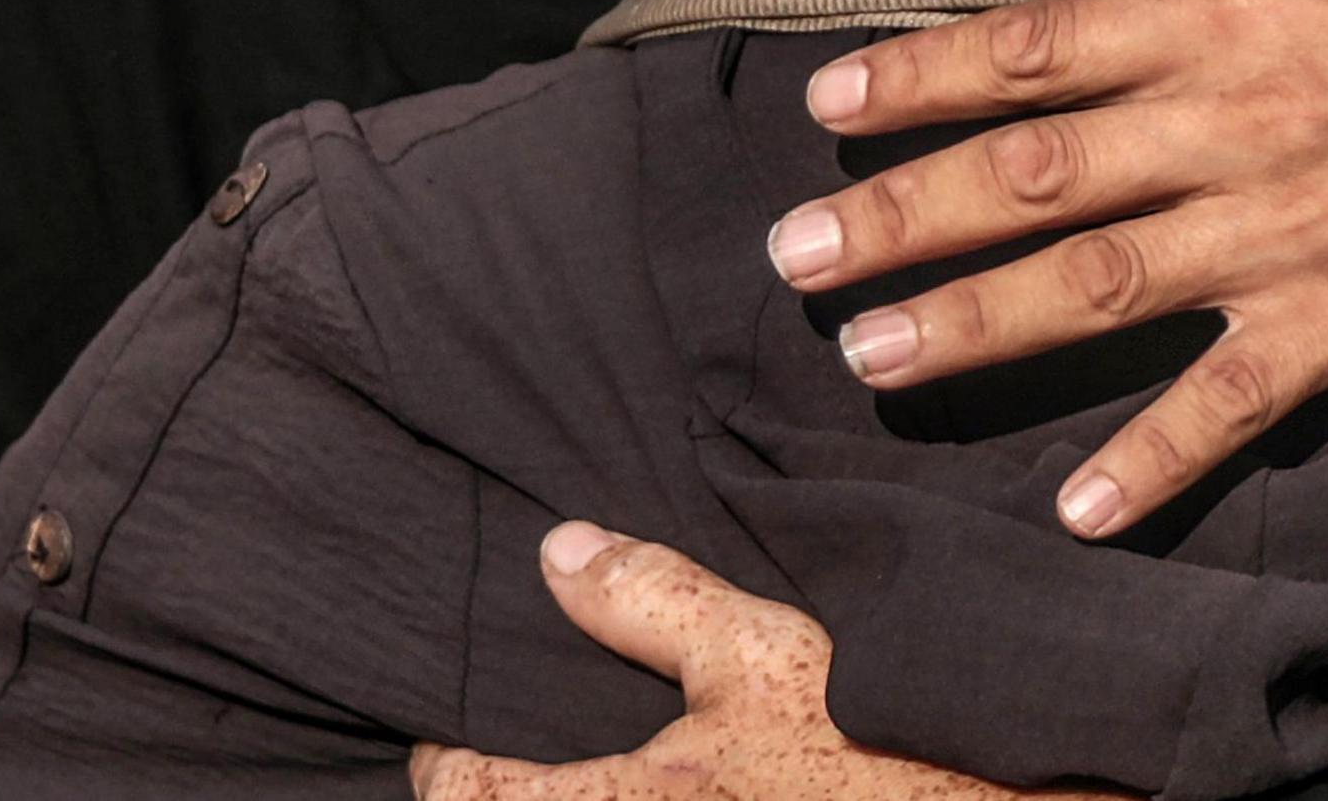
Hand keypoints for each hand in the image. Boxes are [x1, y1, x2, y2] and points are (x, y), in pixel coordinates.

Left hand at [405, 524, 1077, 799]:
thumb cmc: (884, 743)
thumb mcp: (767, 648)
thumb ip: (654, 599)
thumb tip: (556, 552)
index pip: (476, 797)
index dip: (445, 765)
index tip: (443, 739)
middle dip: (507, 797)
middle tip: (499, 765)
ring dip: (575, 798)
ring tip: (587, 773)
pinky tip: (682, 786)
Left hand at [760, 0, 1327, 538]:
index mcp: (1234, 14)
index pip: (1039, 43)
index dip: (918, 75)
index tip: (821, 102)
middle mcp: (1239, 119)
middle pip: (1032, 168)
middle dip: (898, 210)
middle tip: (789, 253)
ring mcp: (1289, 228)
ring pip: (1096, 280)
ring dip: (974, 324)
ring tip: (870, 357)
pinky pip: (1230, 401)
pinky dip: (1154, 458)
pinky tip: (1077, 507)